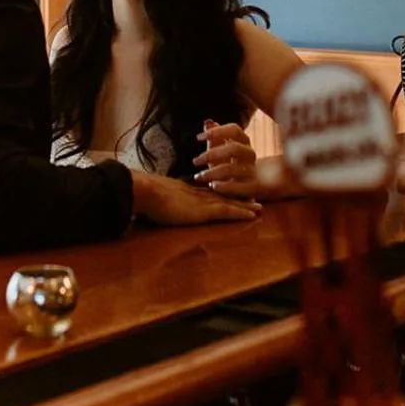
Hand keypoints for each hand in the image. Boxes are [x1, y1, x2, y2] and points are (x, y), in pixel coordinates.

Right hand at [130, 170, 259, 225]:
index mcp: (186, 190)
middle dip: (237, 198)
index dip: (220, 193)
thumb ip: (161, 201)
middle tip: (252, 199)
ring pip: (229, 202)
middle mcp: (198, 194)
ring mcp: (203, 201)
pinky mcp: (205, 211)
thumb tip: (155, 208)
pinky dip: (241, 212)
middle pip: (222, 195)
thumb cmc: (145, 196)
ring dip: (245, 205)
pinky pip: (228, 211)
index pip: (207, 192)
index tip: (229, 194)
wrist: (146, 191)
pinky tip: (253, 215)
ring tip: (258, 207)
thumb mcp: (155, 198)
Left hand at [192, 120, 260, 199]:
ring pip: (232, 169)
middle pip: (233, 148)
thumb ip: (215, 137)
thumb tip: (208, 122)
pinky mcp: (253, 188)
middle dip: (211, 154)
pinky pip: (240, 187)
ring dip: (212, 172)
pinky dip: (225, 186)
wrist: (252, 184)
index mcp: (244, 142)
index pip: (234, 130)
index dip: (217, 131)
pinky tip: (212, 186)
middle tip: (195, 161)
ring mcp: (252, 171)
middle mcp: (250, 154)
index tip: (198, 138)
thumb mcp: (221, 150)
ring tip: (199, 176)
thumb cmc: (231, 164)